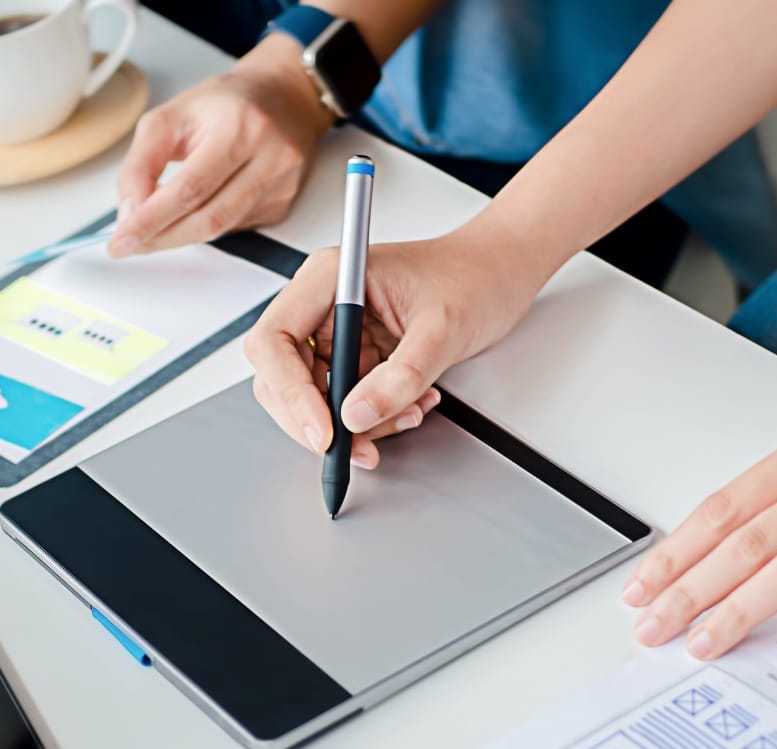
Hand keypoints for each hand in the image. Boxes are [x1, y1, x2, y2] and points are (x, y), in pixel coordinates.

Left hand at [108, 37, 332, 256]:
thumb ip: (141, 164)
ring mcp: (280, 185)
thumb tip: (129, 213)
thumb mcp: (169, 117)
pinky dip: (204, 225)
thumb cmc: (224, 104)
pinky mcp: (282, 204)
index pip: (189, 189)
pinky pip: (234, 229)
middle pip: (208, 219)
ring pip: (220, 230)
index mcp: (239, 127)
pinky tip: (195, 208)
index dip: (151, 220)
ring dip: (179, 236)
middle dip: (162, 237)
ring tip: (153, 229)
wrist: (281, 97)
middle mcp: (269, 157)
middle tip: (131, 242)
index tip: (123, 240)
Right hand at [243, 227, 550, 465]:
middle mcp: (323, 302)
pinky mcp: (353, 352)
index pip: (275, 340)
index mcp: (331, 277)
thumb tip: (356, 416)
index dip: (290, 392)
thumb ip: (400, 375)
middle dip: (318, 419)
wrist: (500, 273)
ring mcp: (336, 329)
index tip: (323, 431)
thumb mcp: (443, 329)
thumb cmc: (475, 276)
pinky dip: (373, 416)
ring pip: (313, 396)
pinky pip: (344, 399)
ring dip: (354, 423)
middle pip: (281, 375)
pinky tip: (411, 405)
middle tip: (358, 447)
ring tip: (408, 414)